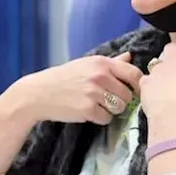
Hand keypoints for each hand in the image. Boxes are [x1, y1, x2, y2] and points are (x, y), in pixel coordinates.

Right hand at [15, 52, 142, 125]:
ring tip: (95, 105)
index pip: (133, 73)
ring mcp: (94, 93)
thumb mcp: (85, 64)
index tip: (133, 91)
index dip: (138, 85)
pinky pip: (106, 118)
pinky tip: (87, 112)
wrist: (38, 93)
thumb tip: (129, 56)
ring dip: (110, 110)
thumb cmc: (62, 78)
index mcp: (101, 63)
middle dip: (120, 101)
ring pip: (119, 108)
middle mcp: (100, 76)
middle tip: (105, 100)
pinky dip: (99, 118)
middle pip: (128, 95)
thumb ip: (110, 62)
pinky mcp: (88, 109)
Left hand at [139, 34, 175, 121]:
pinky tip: (155, 95)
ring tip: (166, 86)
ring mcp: (156, 69)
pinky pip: (147, 78)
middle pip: (170, 47)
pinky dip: (150, 84)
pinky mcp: (144, 81)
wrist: (174, 114)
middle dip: (173, 56)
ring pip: (156, 63)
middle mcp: (172, 58)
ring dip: (161, 71)